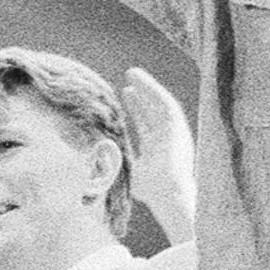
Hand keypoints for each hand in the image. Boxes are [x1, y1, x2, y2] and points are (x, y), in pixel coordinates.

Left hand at [119, 67, 196, 247]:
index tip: (124, 96)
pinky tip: (141, 82)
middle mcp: (168, 142)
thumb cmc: (148, 192)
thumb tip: (89, 163)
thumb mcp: (126, 174)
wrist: (169, 196)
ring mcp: (175, 135)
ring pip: (160, 105)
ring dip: (146, 88)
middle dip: (141, 98)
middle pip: (153, 114)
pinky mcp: (179, 129)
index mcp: (157, 154)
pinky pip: (167, 105)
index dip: (137, 111)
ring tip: (132, 73)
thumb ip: (112, 165)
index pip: (146, 127)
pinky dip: (154, 92)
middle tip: (126, 83)